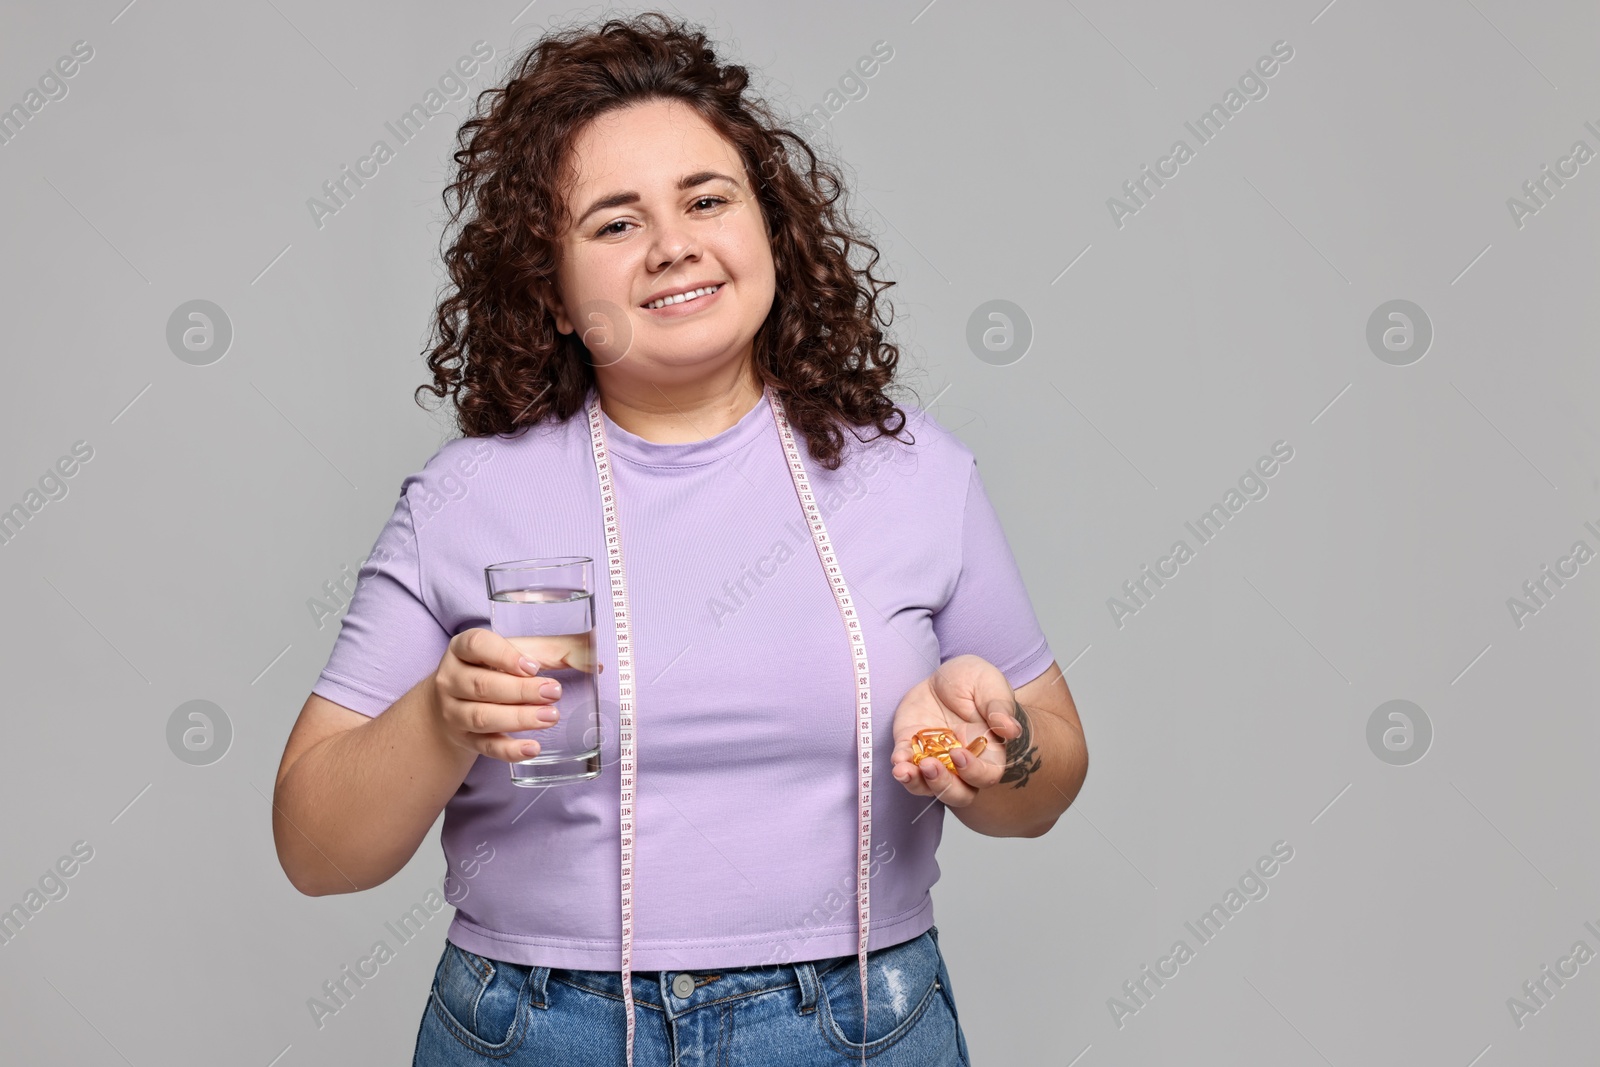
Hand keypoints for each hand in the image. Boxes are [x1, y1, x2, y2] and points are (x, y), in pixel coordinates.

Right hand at [429, 628, 601, 762]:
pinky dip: (510, 750)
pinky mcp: (464, 739)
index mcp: (464, 648)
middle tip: (554, 693)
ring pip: (481, 717)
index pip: (476, 645)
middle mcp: (452, 678)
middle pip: (482, 685)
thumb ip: (555, 650)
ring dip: (518, 719)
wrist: (454, 703)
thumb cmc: (496, 669)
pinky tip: (533, 748)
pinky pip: (485, 747)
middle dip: (521, 691)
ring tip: (551, 718)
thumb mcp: (518, 652)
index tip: (532, 666)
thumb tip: (594, 659)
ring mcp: (454, 711)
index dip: (504, 655)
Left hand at [889, 654, 1023, 807]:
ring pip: (927, 787)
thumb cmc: (975, 682)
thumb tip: (1012, 730)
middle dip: (942, 786)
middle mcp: (961, 764)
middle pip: (958, 793)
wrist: (944, 676)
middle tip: (929, 766)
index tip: (958, 753)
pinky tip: (897, 760)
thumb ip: (999, 707)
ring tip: (903, 770)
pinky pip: (905, 765)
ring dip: (916, 783)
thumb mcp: (989, 684)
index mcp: (988, 752)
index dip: (973, 772)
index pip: (986, 776)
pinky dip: (900, 765)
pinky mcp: (911, 749)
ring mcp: (934, 759)